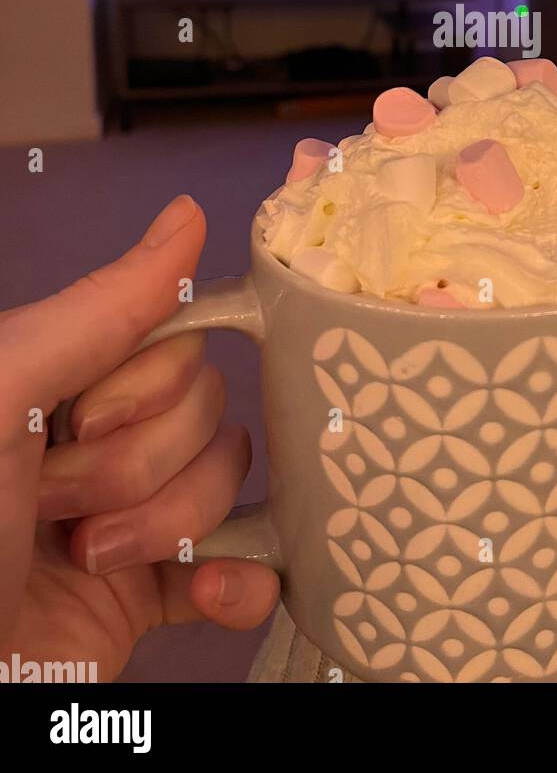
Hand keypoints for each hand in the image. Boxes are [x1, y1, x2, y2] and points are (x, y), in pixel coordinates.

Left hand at [0, 196, 279, 680]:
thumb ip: (97, 309)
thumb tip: (185, 219)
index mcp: (59, 379)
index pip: (174, 343)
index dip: (147, 387)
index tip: (79, 421)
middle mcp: (98, 438)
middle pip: (207, 412)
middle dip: (141, 468)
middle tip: (58, 507)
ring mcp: (130, 514)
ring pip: (226, 485)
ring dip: (167, 529)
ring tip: (87, 558)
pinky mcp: (152, 592)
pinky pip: (243, 564)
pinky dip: (238, 579)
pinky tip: (206, 588)